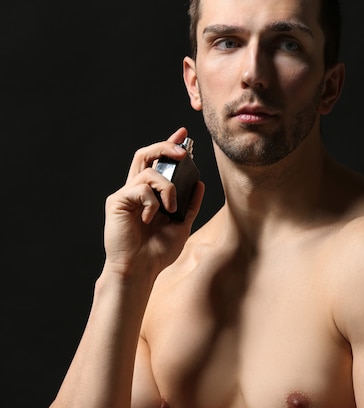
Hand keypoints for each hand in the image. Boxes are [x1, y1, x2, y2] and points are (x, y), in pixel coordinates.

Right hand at [103, 127, 204, 277]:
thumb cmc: (156, 253)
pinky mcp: (117, 201)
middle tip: (183, 150)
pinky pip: (140, 188)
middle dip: (165, 146)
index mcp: (149, 195)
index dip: (168, 145)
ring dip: (167, 186)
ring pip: (148, 171)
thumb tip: (200, 183)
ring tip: (171, 208)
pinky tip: (150, 219)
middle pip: (146, 154)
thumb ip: (189, 205)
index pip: (158, 163)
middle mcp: (135, 191)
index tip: (183, 133)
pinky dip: (152, 202)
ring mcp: (125, 195)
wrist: (139, 270)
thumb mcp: (181, 226)